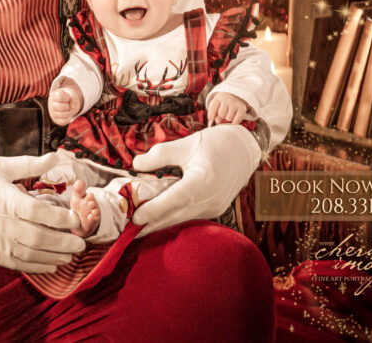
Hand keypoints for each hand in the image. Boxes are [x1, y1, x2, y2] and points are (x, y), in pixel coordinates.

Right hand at [0, 154, 84, 272]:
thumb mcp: (0, 166)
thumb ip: (30, 164)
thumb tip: (55, 156)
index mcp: (7, 199)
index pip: (40, 213)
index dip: (62, 218)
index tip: (75, 217)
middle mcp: (3, 223)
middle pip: (41, 238)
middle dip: (65, 242)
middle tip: (81, 241)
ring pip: (33, 254)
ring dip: (56, 256)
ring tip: (71, 254)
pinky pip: (19, 264)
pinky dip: (39, 266)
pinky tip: (52, 264)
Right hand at [48, 78, 83, 124]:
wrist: (66, 103)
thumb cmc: (69, 98)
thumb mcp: (73, 95)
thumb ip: (74, 99)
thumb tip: (72, 108)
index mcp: (54, 95)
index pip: (59, 97)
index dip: (66, 97)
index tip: (67, 98)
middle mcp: (51, 104)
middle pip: (59, 107)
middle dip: (67, 106)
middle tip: (68, 105)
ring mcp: (53, 113)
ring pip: (61, 115)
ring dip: (69, 113)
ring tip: (69, 111)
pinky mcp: (56, 120)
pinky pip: (62, 121)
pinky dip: (68, 119)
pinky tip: (69, 115)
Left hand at [130, 124, 260, 233]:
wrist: (245, 149)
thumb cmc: (217, 143)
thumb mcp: (186, 143)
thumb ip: (160, 155)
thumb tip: (136, 166)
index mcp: (204, 180)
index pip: (175, 200)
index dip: (154, 210)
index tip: (135, 217)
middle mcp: (211, 199)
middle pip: (175, 216)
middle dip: (150, 223)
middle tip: (126, 229)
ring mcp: (214, 207)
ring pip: (181, 219)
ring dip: (159, 222)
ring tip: (136, 225)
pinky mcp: (214, 209)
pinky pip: (189, 216)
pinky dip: (172, 217)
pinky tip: (156, 217)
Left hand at [207, 92, 249, 124]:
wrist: (236, 96)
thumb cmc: (223, 102)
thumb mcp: (216, 104)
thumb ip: (213, 112)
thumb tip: (217, 121)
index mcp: (218, 98)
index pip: (213, 108)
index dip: (211, 115)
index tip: (211, 118)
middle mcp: (227, 99)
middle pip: (221, 115)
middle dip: (221, 116)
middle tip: (224, 112)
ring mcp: (235, 104)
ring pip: (229, 118)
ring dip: (228, 118)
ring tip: (229, 113)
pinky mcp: (242, 109)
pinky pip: (236, 121)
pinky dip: (234, 122)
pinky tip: (234, 116)